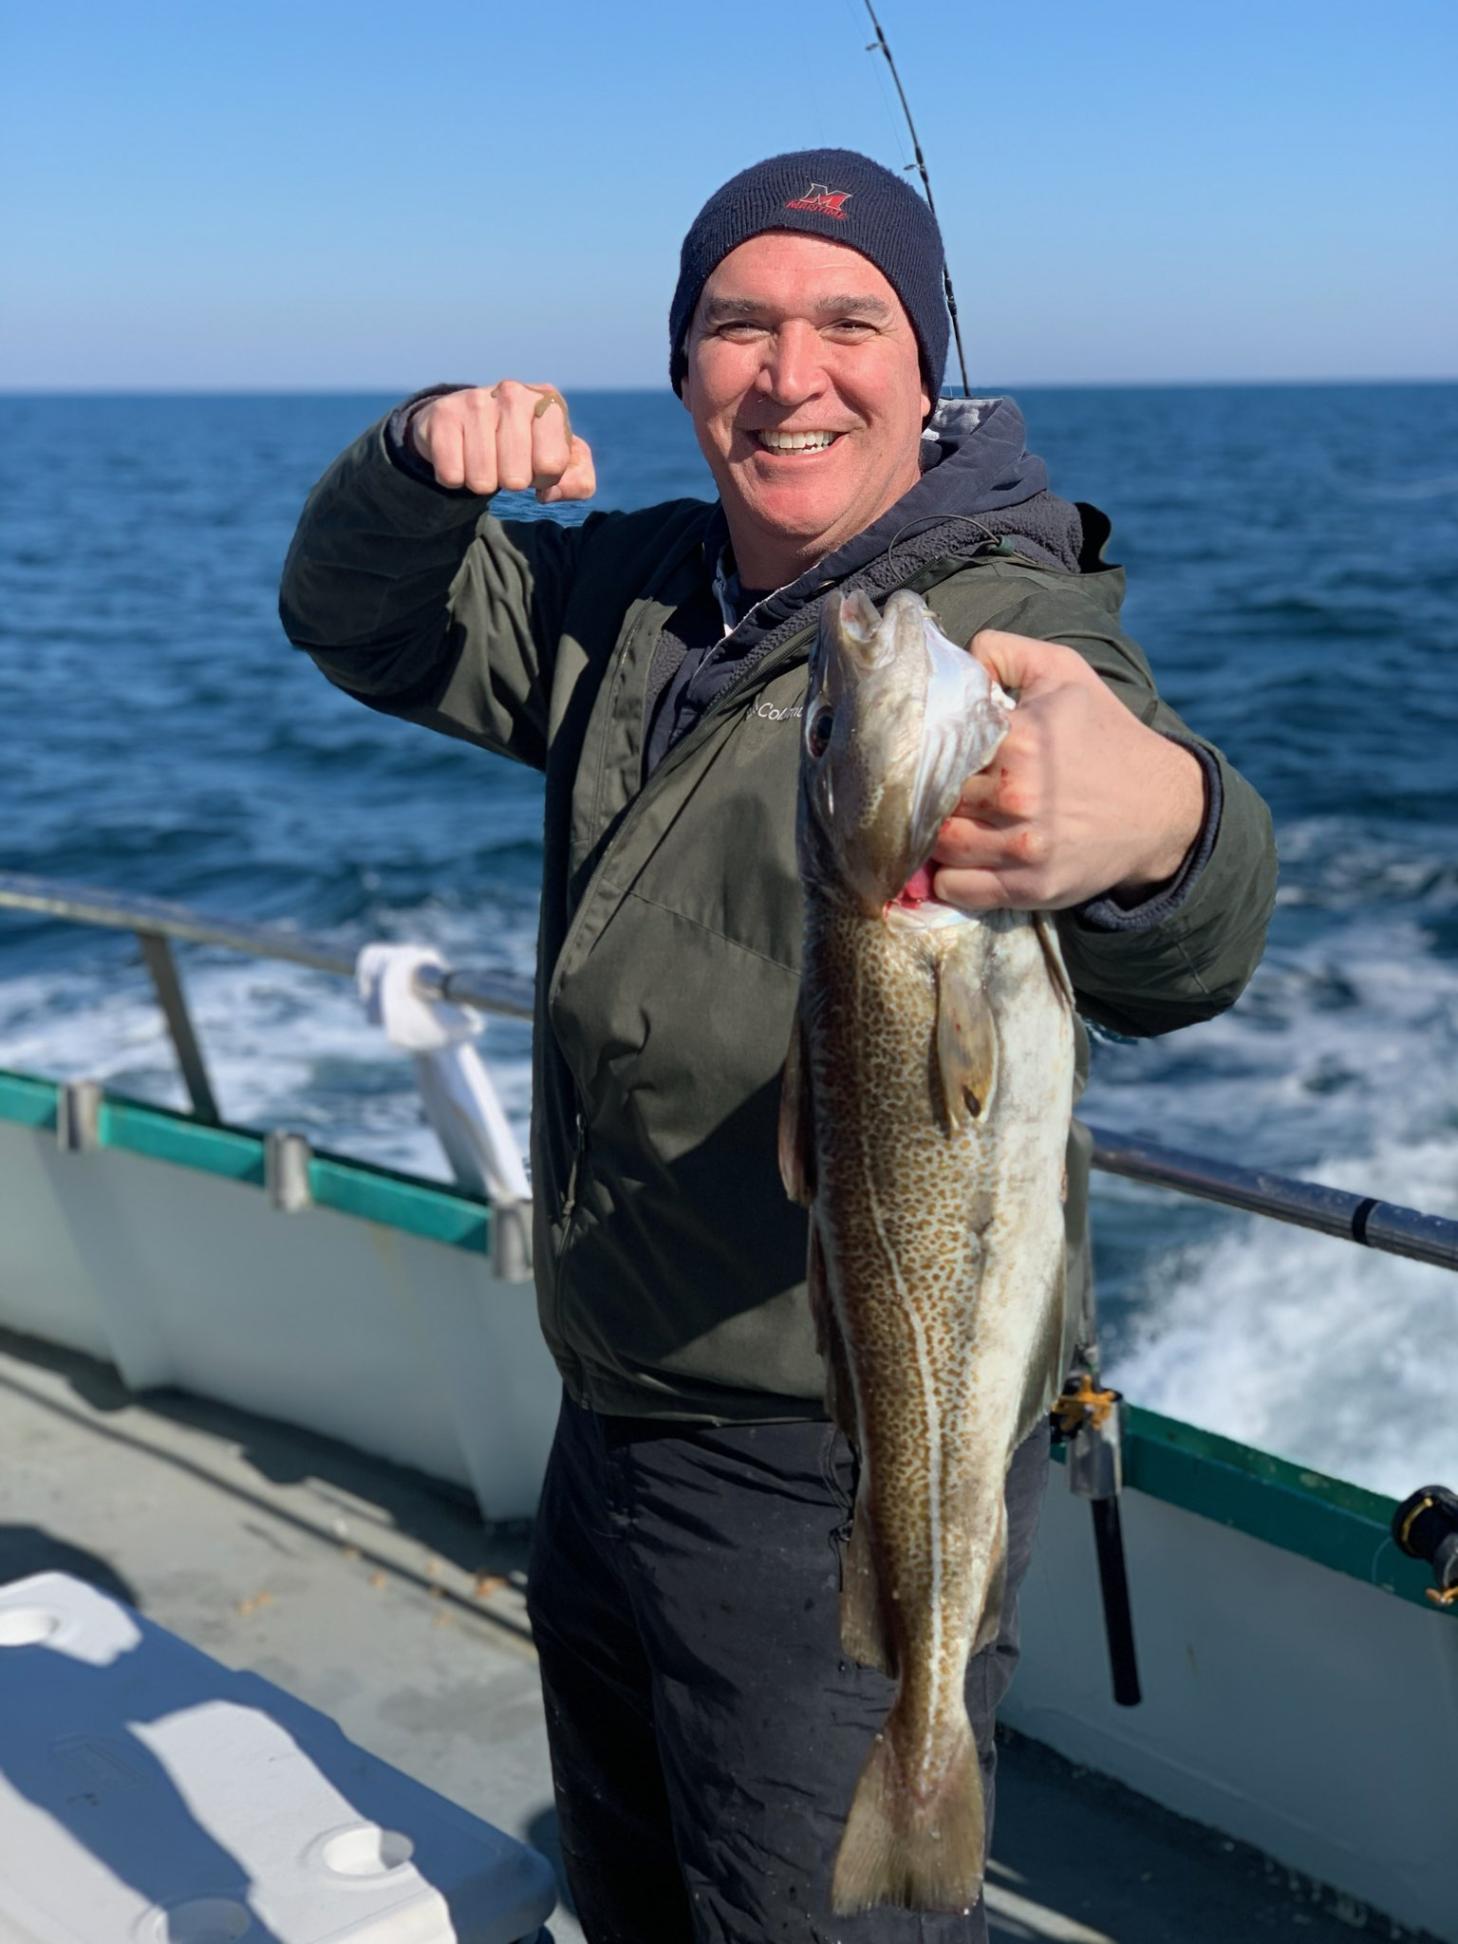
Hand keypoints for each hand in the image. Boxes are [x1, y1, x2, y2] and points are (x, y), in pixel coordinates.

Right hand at [409, 382, 596, 502]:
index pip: (552, 465)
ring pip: (482, 481)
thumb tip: (549, 493)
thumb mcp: (563, 462)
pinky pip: (452, 476)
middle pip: (516, 478)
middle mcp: (513, 393)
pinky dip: (455, 478)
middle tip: (506, 462)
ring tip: (484, 459)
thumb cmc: (526, 446)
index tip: (536, 464)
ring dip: (483, 482)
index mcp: (549, 401)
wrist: (469, 422)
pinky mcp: (444, 415)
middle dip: (512, 482)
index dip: (544, 478)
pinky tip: (460, 456)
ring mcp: (476, 400)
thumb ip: (579, 482)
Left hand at [931, 630, 1206, 911]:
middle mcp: (1019, 795)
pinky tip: (958, 862)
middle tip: (937, 793)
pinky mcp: (1031, 887)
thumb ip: (1003, 651)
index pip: (939, 748)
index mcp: (1020, 739)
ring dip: (936, 836)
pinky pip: (959, 889)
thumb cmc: (1105, 734)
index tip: (934, 756)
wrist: (1162, 807)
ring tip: (950, 823)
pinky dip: (948, 879)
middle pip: (936, 798)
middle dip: (932, 794)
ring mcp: (1025, 847)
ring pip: (941, 844)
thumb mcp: (1063, 672)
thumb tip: (955, 661)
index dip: (930, 752)